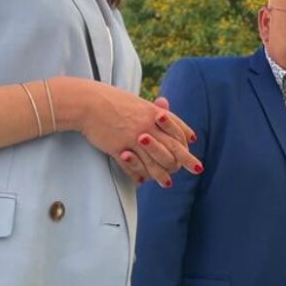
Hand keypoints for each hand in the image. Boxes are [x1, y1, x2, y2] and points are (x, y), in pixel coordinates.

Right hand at [61, 78, 199, 185]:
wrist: (88, 102)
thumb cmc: (112, 102)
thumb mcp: (137, 103)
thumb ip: (152, 108)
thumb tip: (166, 107)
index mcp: (153, 113)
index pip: (177, 129)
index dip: (185, 140)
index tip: (191, 147)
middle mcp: (148, 125)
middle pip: (172, 147)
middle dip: (186, 160)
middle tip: (196, 169)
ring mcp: (134, 138)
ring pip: (154, 161)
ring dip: (162, 174)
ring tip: (167, 183)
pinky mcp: (119, 147)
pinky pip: (133, 166)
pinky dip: (138, 175)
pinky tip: (141, 181)